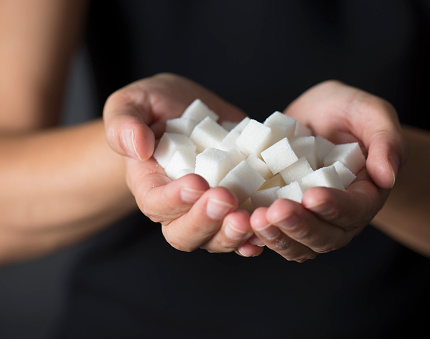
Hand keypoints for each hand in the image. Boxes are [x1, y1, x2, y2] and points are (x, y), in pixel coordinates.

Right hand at [103, 73, 262, 255]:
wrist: (188, 111)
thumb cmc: (155, 107)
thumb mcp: (133, 103)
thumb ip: (124, 124)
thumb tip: (136, 147)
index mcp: (149, 184)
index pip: (156, 203)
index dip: (174, 199)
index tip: (196, 182)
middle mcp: (178, 206)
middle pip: (184, 233)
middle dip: (206, 221)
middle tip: (226, 199)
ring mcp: (209, 210)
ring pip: (216, 238)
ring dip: (232, 233)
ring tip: (249, 219)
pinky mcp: (236, 204)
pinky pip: (243, 231)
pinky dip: (254, 236)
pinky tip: (265, 231)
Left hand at [241, 80, 407, 261]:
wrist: (319, 121)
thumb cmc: (348, 113)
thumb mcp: (371, 113)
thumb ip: (386, 139)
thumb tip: (387, 176)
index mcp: (365, 194)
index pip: (355, 210)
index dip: (335, 207)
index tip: (312, 195)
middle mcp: (339, 216)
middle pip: (325, 237)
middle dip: (300, 226)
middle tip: (274, 212)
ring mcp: (311, 220)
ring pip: (298, 245)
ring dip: (277, 237)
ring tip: (255, 220)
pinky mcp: (285, 217)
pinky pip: (275, 236)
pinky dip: (259, 236)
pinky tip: (242, 224)